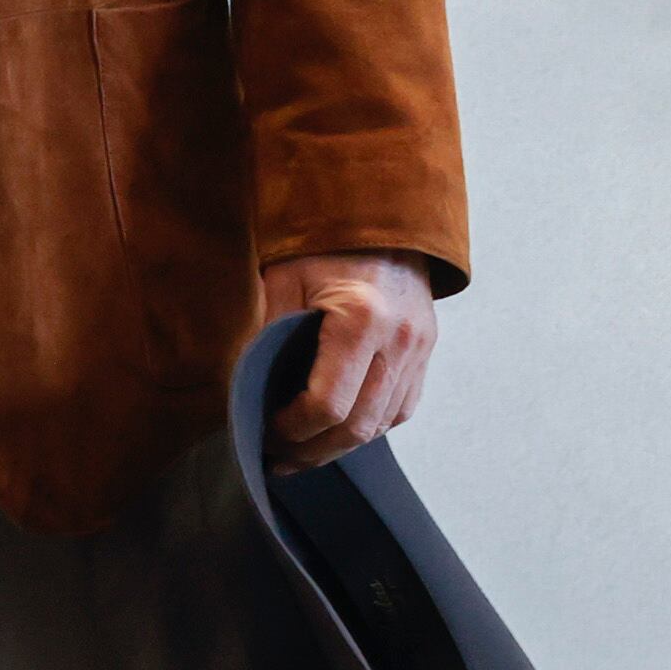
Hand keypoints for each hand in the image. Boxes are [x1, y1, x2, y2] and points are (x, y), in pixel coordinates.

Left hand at [257, 252, 435, 470]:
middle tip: (278, 458)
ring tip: (302, 451)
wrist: (377, 210)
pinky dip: (370, 425)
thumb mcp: (281, 278)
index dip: (292, 429)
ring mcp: (421, 346)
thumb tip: (243, 389)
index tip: (266, 430)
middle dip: (314, 450)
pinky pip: (402, 406)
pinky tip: (339, 428)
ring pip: (384, 423)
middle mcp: (400, 338)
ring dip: (342, 445)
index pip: (328, 404)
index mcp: (362, 317)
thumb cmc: (321, 239)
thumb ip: (267, 335)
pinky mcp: (427, 349)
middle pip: (360, 425)